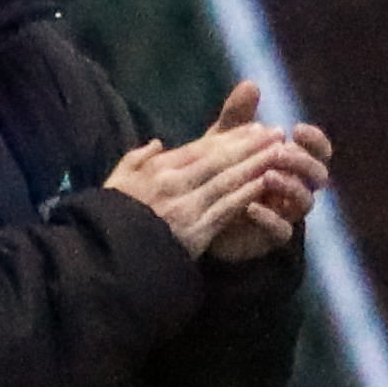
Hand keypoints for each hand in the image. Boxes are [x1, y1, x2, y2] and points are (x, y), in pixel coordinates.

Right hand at [103, 95, 296, 257]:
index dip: (230, 136)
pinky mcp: (196, 231)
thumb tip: (156, 143)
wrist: (108, 259)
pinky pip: (226, 208)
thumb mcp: (116, 182)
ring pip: (228, 180)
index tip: (252, 128)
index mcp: (156, 169)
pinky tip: (266, 181)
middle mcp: (172, 182)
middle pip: (219, 158)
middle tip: (275, 132)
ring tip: (279, 151)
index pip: (199, 147)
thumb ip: (135, 159)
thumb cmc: (111, 220)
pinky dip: (248, 192)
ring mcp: (186, 207)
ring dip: (256, 163)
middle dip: (250, 144)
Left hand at [191, 82, 332, 263]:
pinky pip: (282, 231)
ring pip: (305, 202)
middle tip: (280, 153)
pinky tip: (251, 207)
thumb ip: (239, 116)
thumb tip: (252, 84)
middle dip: (303, 162)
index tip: (298, 129)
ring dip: (289, 186)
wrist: (198, 215)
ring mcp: (285, 213)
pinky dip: (270, 219)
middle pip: (319, 176)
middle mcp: (295, 188)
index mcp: (291, 163)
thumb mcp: (226, 141)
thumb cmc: (219, 172)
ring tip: (266, 176)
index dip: (315, 141)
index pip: (318, 151)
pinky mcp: (270, 238)